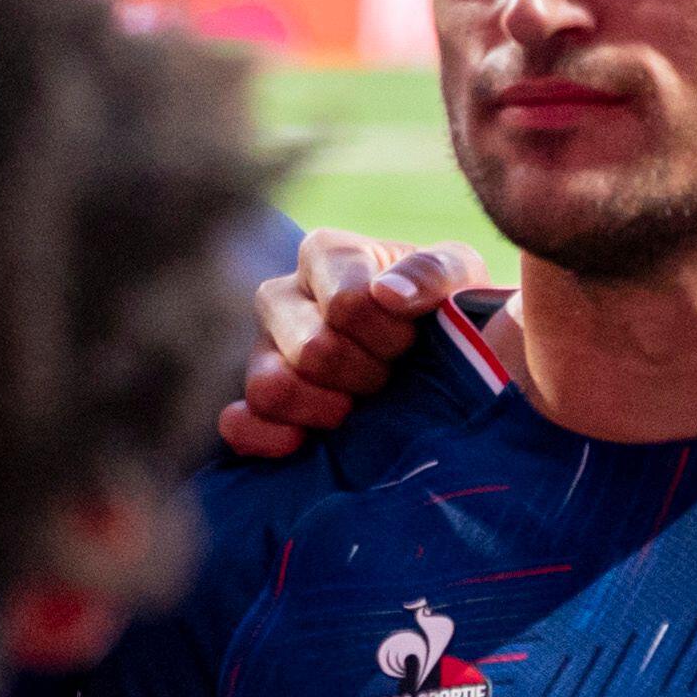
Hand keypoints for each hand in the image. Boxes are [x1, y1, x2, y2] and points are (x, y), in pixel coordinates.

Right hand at [219, 232, 492, 458]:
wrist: (439, 359)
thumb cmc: (443, 307)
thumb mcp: (460, 275)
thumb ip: (434, 271)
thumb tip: (387, 294)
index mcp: (327, 255)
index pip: (345, 302)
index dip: (387, 334)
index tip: (411, 340)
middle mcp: (281, 295)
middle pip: (311, 349)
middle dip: (364, 374)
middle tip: (390, 377)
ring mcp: (260, 350)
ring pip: (269, 386)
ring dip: (324, 408)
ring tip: (357, 408)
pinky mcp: (250, 401)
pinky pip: (237, 423)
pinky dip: (268, 438)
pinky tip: (304, 442)